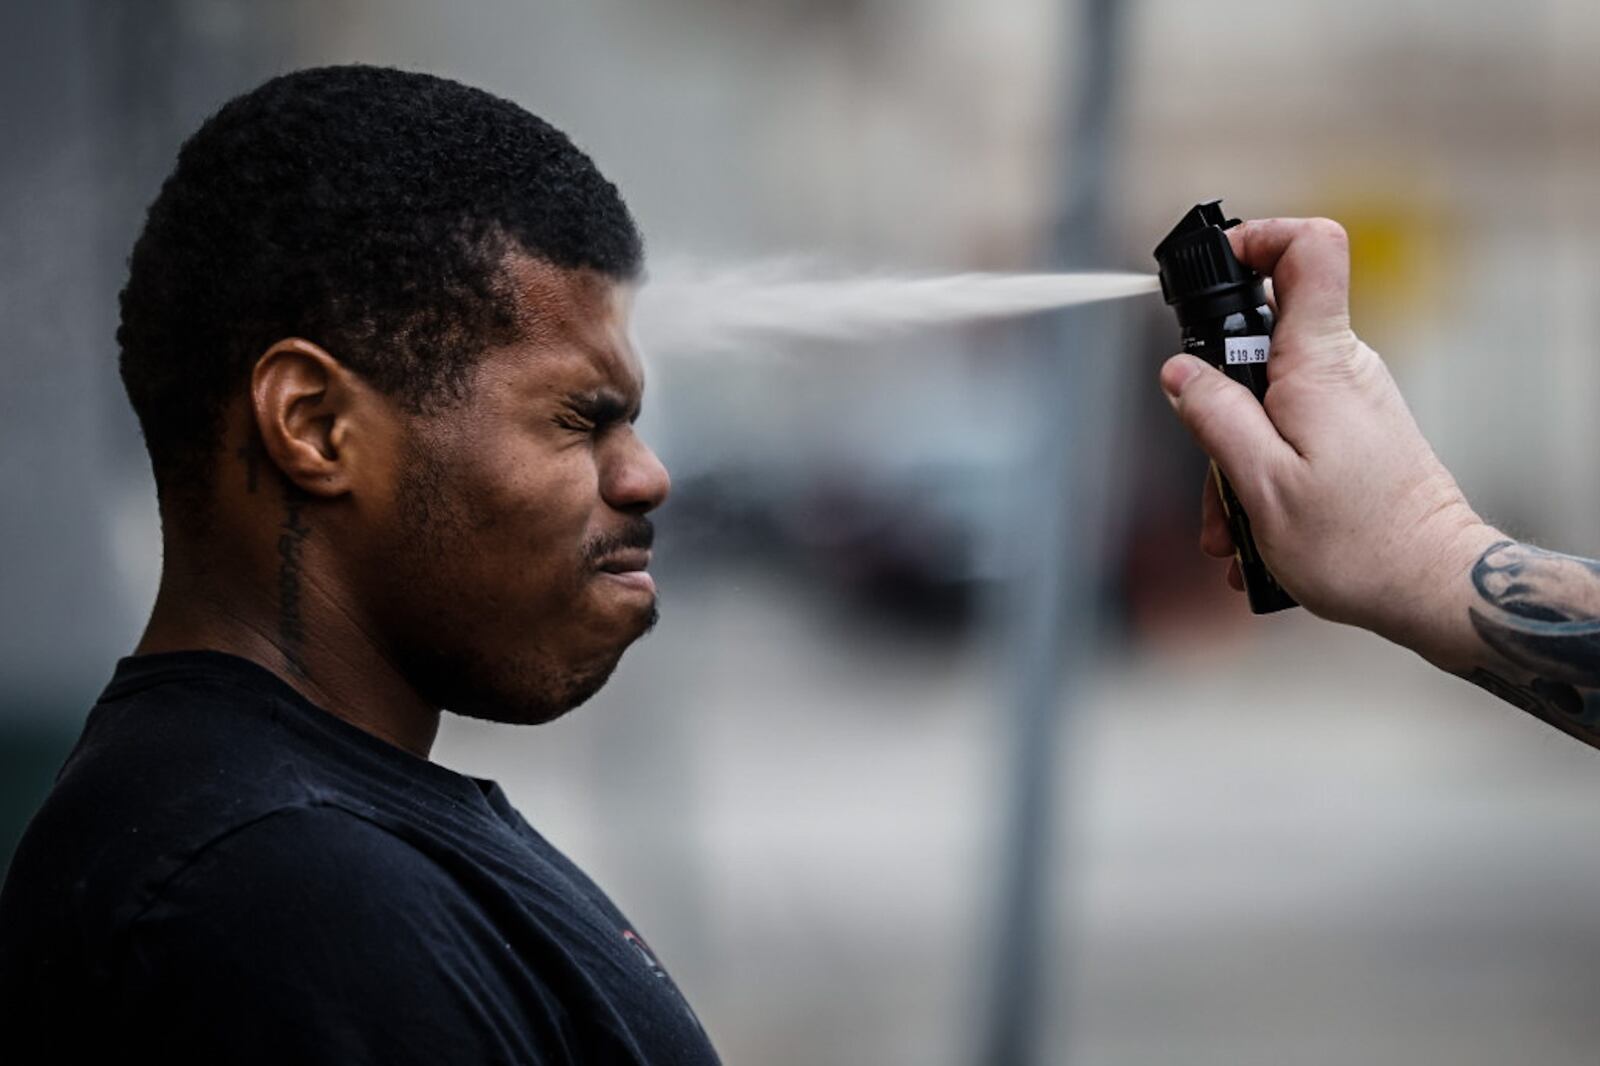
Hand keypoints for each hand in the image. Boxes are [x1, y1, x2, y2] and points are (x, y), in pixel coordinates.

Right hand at [1161, 218, 1498, 662]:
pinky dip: (1262, 475)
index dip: (1260, 239)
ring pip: (1267, 401)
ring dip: (1234, 462)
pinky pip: (1289, 432)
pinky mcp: (1354, 433)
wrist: (1431, 588)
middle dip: (1215, 403)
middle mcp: (1341, 370)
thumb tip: (1179, 371)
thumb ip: (1215, 415)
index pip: (1309, 250)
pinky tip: (1254, 533)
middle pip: (1260, 344)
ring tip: (1232, 530)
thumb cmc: (1358, 544)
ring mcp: (1350, 402)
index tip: (1216, 269)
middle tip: (1210, 465)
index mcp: (1318, 365)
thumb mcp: (1262, 483)